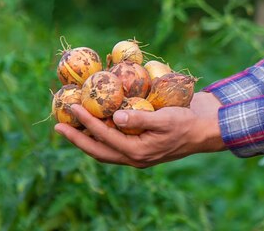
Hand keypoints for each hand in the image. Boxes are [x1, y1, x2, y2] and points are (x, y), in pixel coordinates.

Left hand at [54, 92, 225, 167]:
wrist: (205, 130)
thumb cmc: (188, 122)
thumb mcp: (166, 119)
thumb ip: (140, 119)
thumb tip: (115, 118)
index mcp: (138, 152)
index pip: (104, 137)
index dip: (86, 122)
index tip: (72, 107)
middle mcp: (134, 157)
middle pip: (97, 150)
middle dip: (76, 138)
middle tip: (57, 125)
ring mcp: (137, 153)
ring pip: (104, 149)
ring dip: (86, 138)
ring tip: (70, 125)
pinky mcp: (141, 145)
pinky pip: (115, 143)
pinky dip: (102, 134)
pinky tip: (97, 122)